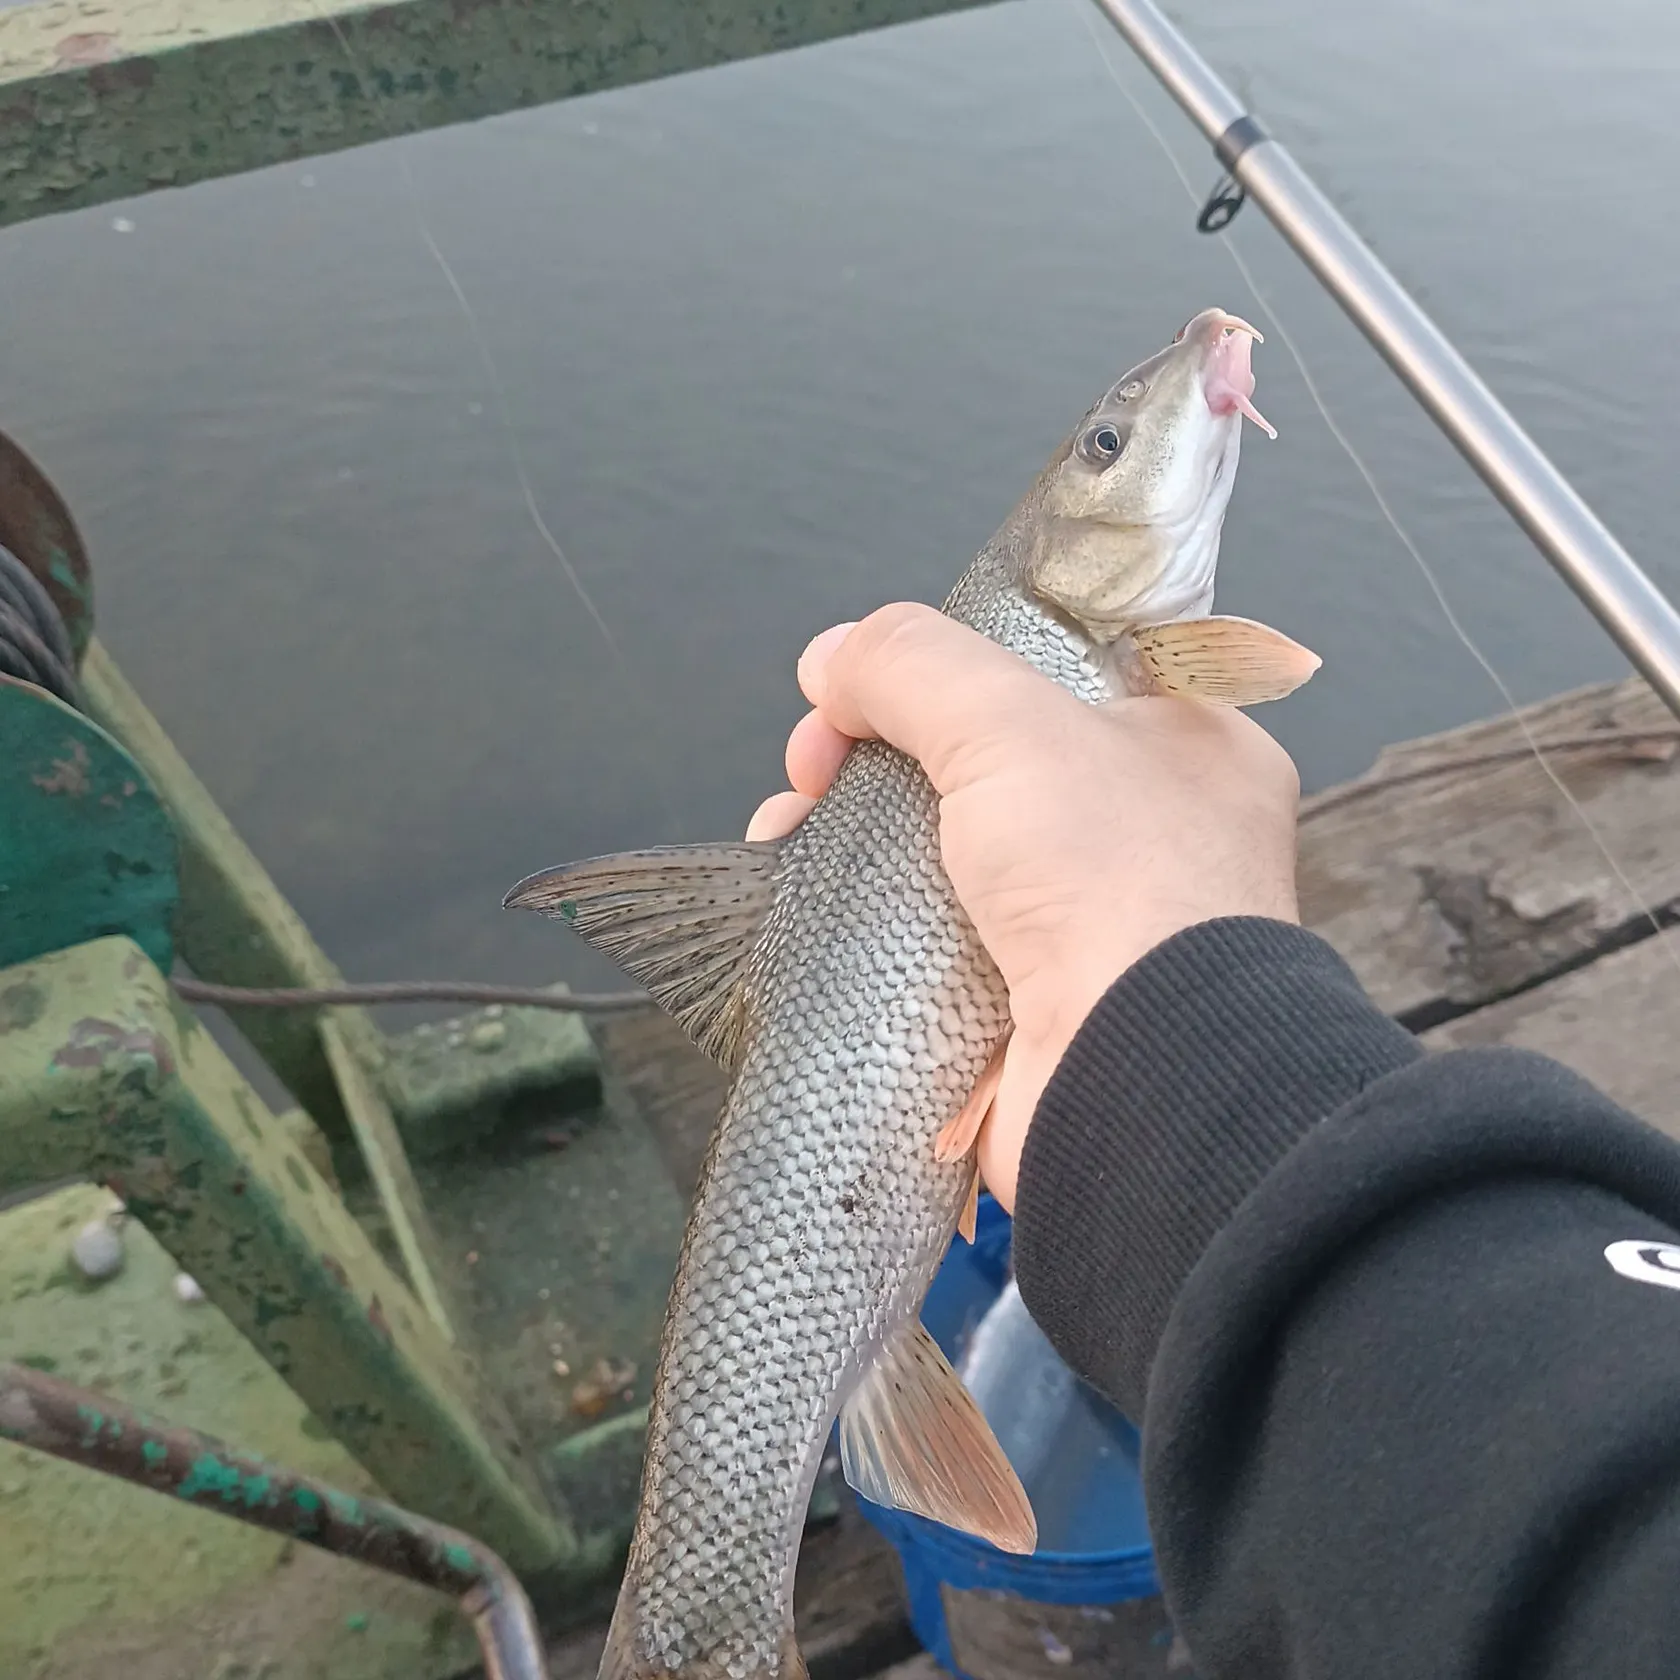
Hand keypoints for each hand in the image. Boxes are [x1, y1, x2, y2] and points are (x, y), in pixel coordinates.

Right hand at [746, 602, 1302, 1210]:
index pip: (1051, 677)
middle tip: (813, 765)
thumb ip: (915, 665)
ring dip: (846, 832)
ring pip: (937, 853)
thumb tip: (833, 658)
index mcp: (1185, 749)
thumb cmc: (1120, 889)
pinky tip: (795, 893)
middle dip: (872, 753)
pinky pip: (923, 940)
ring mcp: (1082, 929)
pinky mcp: (1021, 1007)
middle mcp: (1144, 838)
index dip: (950, 668)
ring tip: (784, 831)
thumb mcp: (1012, 725)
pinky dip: (857, 916)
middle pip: (976, 764)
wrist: (1139, 1085)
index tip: (870, 681)